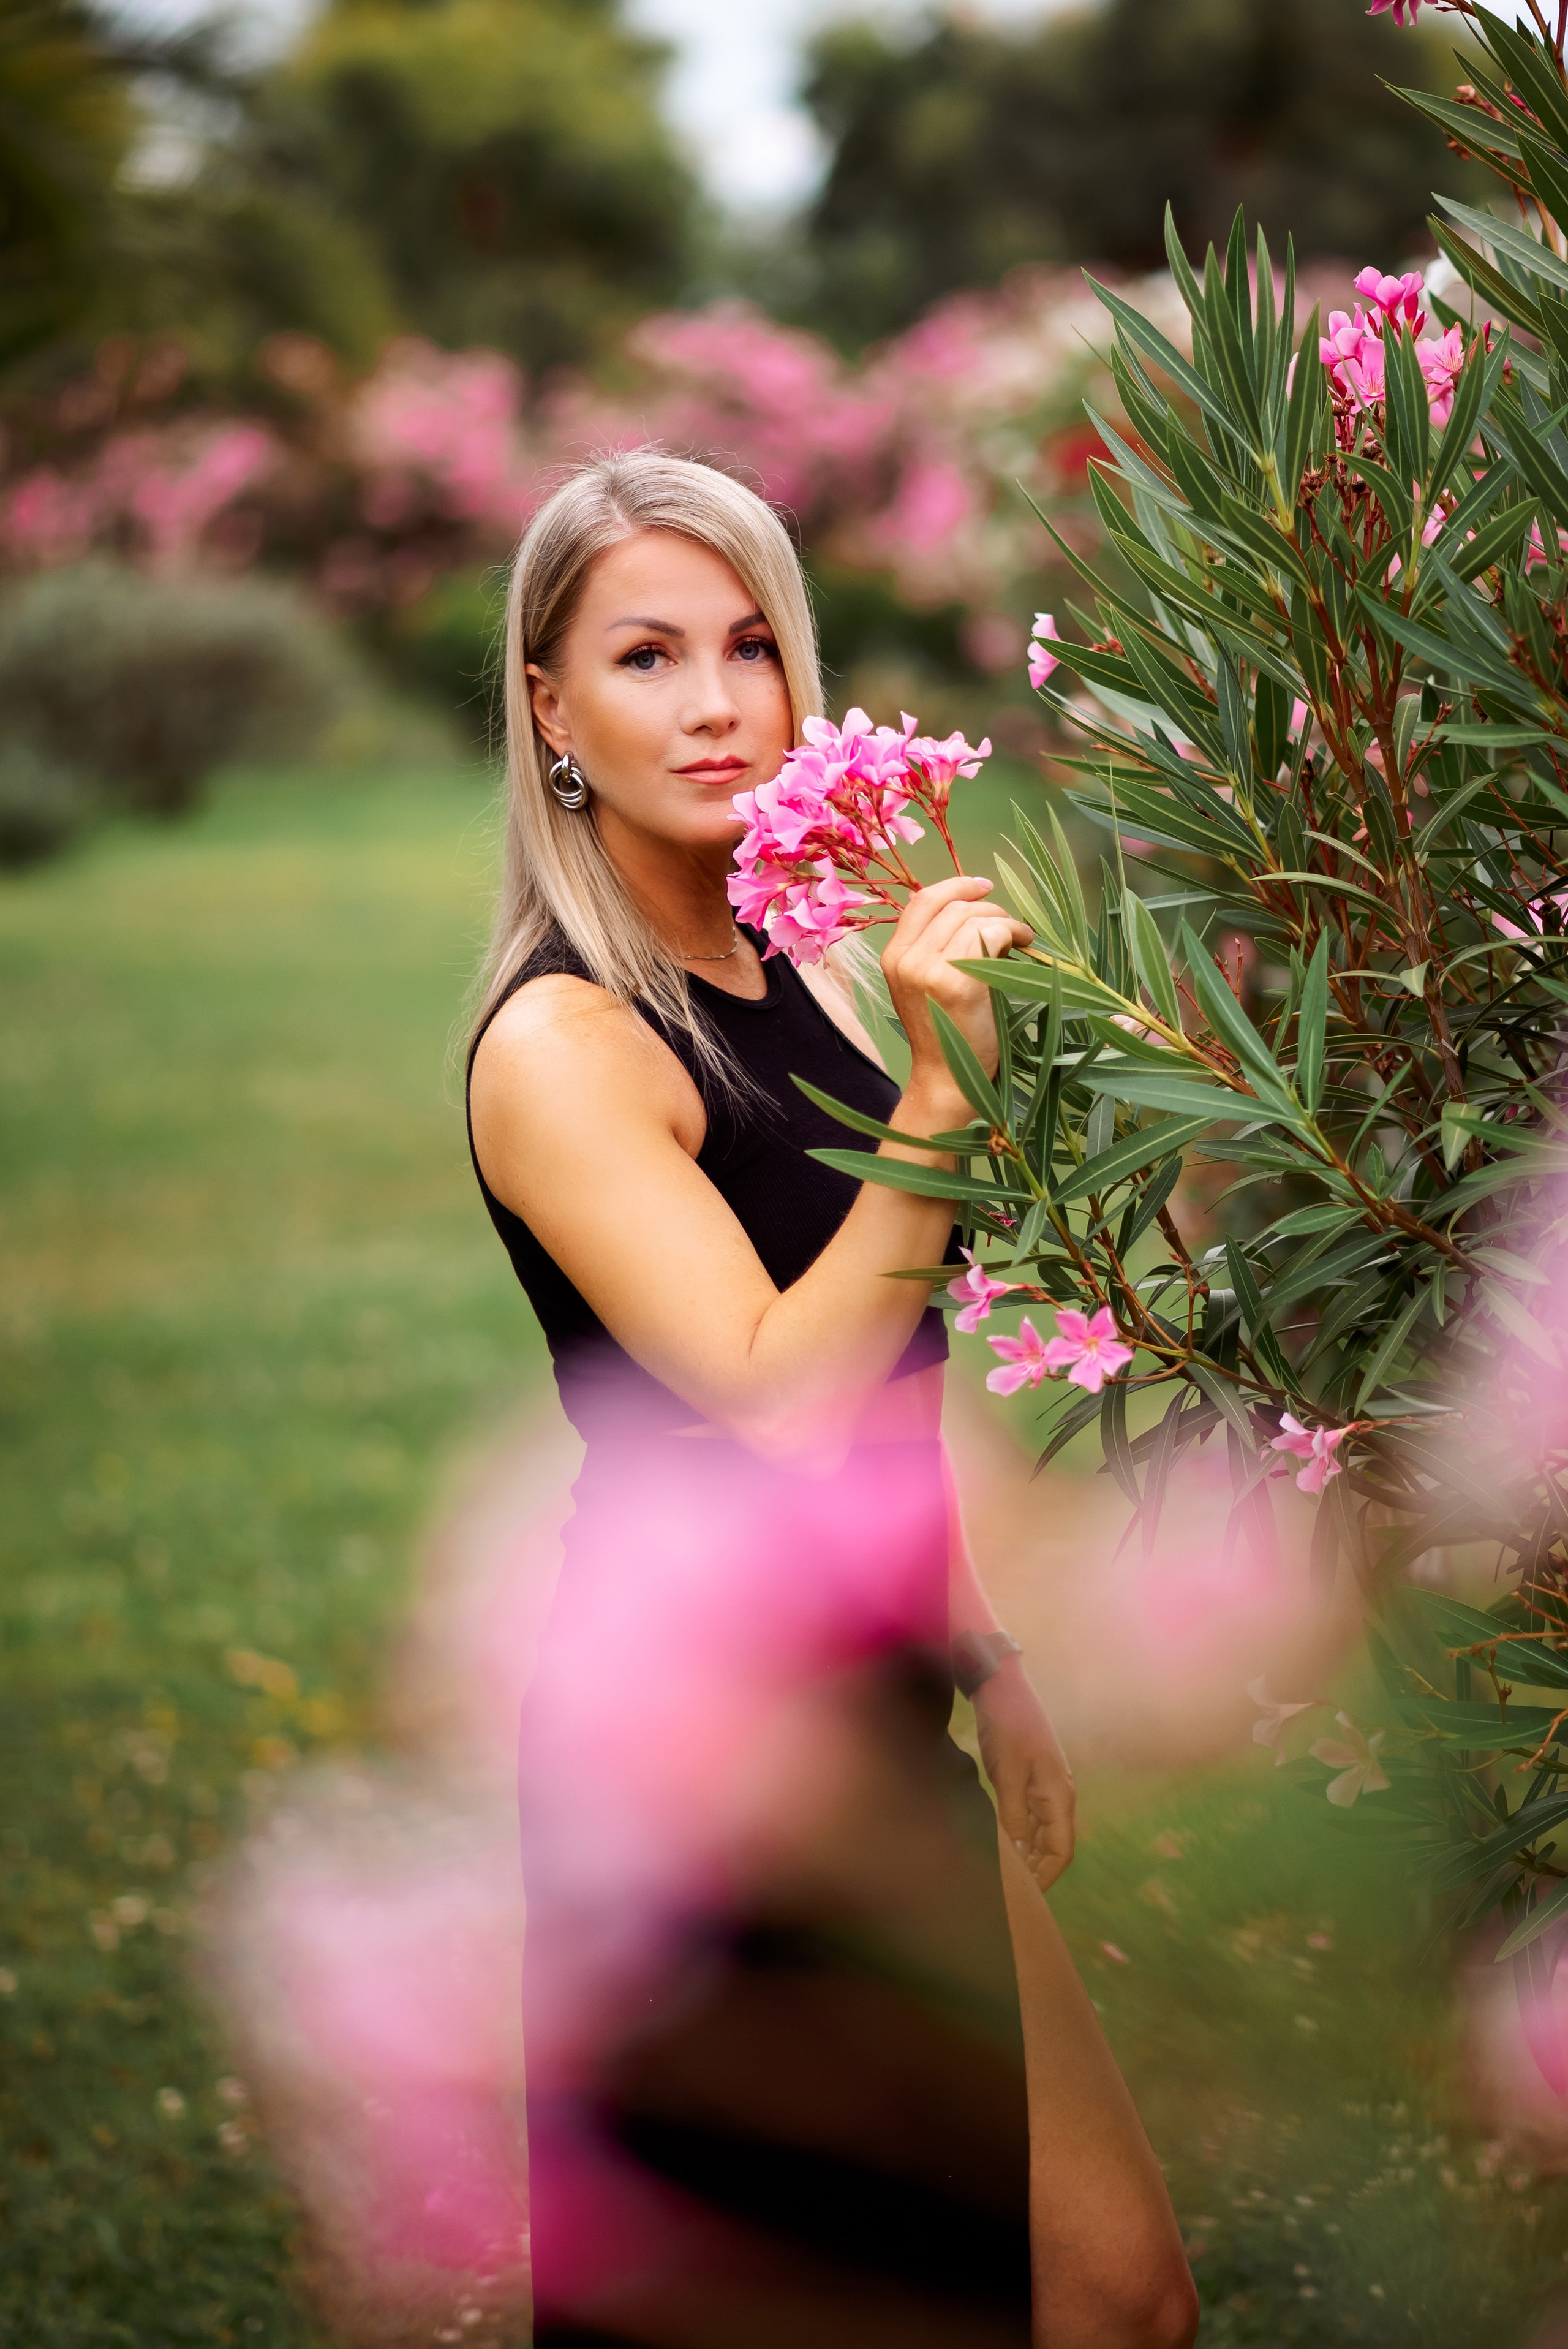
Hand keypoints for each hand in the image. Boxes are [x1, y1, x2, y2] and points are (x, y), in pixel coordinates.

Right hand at [881, 877, 1031, 1114]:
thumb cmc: (947, 1035)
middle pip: (954, 907)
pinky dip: (1013, 934)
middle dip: (991, 909)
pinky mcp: (956, 982)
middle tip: (1014, 928)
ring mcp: (928, 970)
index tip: (984, 886)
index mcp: (894, 957)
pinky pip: (990, 935)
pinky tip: (1024, 948)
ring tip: (1021, 939)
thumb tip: (971, 908)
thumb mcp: (926, 986)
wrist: (947, 1080)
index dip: (956, 886)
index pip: (922, 901)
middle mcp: (906, 960)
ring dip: (1006, 921)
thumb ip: (935, 948)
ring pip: (975, 918)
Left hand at [973, 1660, 1075, 1892]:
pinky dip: (1019, 1837)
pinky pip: (1030, 1818)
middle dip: (1037, 1871)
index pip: (1062, 1850)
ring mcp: (1045, 1788)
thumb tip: (1019, 1854)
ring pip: (1041, 1834)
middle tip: (1010, 1895)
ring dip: (1028, 1856)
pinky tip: (1002, 1846)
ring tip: (1005, 1877)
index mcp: (1059, 1795)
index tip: (1028, 1897)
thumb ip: (1015, 1815)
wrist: (1002, 1689)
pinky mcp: (1030, 1781)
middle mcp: (1058, 1795)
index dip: (1047, 1876)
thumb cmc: (1007, 1727)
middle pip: (1053, 1847)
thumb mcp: (1007, 1773)